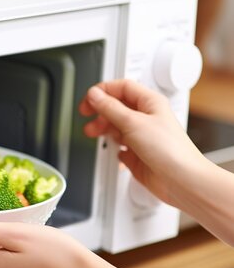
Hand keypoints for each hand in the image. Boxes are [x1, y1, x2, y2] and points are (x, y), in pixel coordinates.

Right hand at [79, 79, 207, 205]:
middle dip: (100, 110)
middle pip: (117, 106)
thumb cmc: (169, 149)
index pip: (123, 87)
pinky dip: (112, 147)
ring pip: (116, 126)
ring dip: (103, 128)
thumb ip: (110, 108)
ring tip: (93, 132)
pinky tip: (111, 149)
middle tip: (86, 115)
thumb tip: (95, 95)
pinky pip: (119, 146)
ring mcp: (142, 136)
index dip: (103, 90)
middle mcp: (146, 118)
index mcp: (150, 103)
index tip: (88, 99)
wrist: (180, 180)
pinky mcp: (137, 154)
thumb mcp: (133, 122)